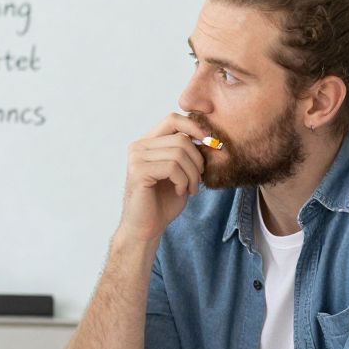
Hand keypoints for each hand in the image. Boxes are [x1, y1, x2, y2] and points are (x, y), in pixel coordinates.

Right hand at [115, 115, 210, 245]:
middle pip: (181, 138)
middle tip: (199, 179)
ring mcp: (136, 158)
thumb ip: (186, 153)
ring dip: (192, 174)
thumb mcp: (179, 173)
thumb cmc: (163, 202)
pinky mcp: (138, 172)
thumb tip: (209, 137)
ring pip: (179, 153)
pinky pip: (172, 167)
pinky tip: (181, 192)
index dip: (195, 127)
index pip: (173, 119)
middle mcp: (138, 146)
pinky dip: (183, 181)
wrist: (146, 228)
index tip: (212, 142)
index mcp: (147, 142)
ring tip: (190, 188)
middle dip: (197, 160)